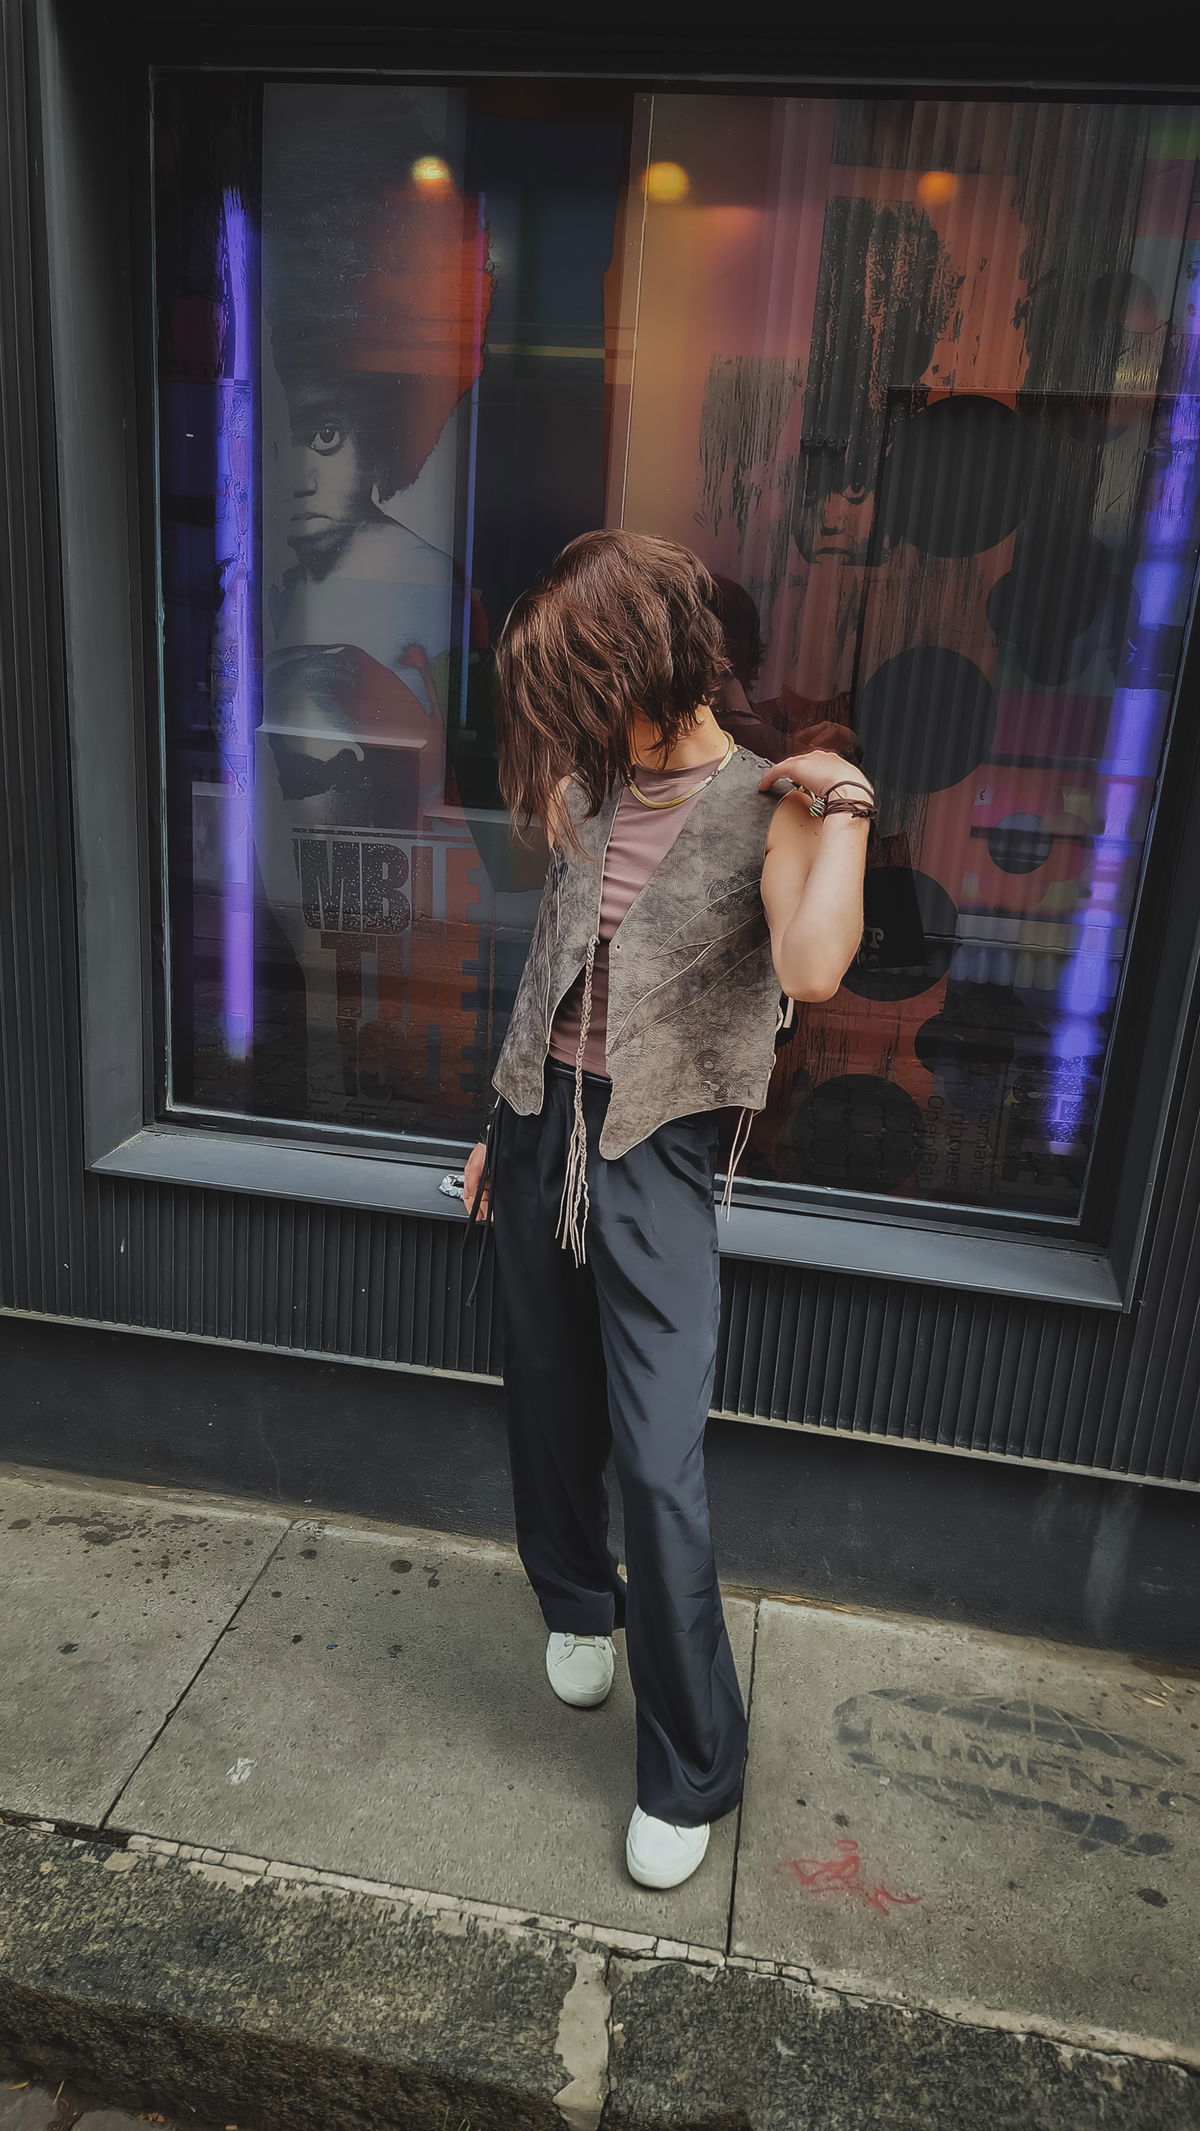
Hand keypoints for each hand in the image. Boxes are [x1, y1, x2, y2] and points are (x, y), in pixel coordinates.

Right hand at [463, 1140, 489, 1220]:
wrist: (496, 1137)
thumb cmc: (485, 1148)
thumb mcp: (476, 1168)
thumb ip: (473, 1185)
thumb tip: (472, 1199)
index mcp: (470, 1175)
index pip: (468, 1196)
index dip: (472, 1208)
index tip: (477, 1217)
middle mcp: (479, 1176)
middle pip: (479, 1197)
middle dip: (483, 1208)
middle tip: (488, 1217)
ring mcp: (488, 1175)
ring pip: (487, 1194)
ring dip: (490, 1204)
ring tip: (494, 1213)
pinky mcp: (496, 1173)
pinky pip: (494, 1188)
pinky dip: (495, 1196)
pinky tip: (499, 1201)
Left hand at [758, 747, 874, 805]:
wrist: (851, 791)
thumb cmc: (855, 793)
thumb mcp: (850, 790)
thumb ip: (843, 792)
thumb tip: (843, 802)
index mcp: (835, 761)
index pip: (816, 763)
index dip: (808, 771)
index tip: (803, 780)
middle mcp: (821, 757)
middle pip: (800, 761)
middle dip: (791, 770)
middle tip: (784, 781)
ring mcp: (809, 760)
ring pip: (787, 765)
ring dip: (777, 774)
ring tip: (769, 782)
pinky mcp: (797, 767)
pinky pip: (777, 771)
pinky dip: (769, 778)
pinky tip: (763, 785)